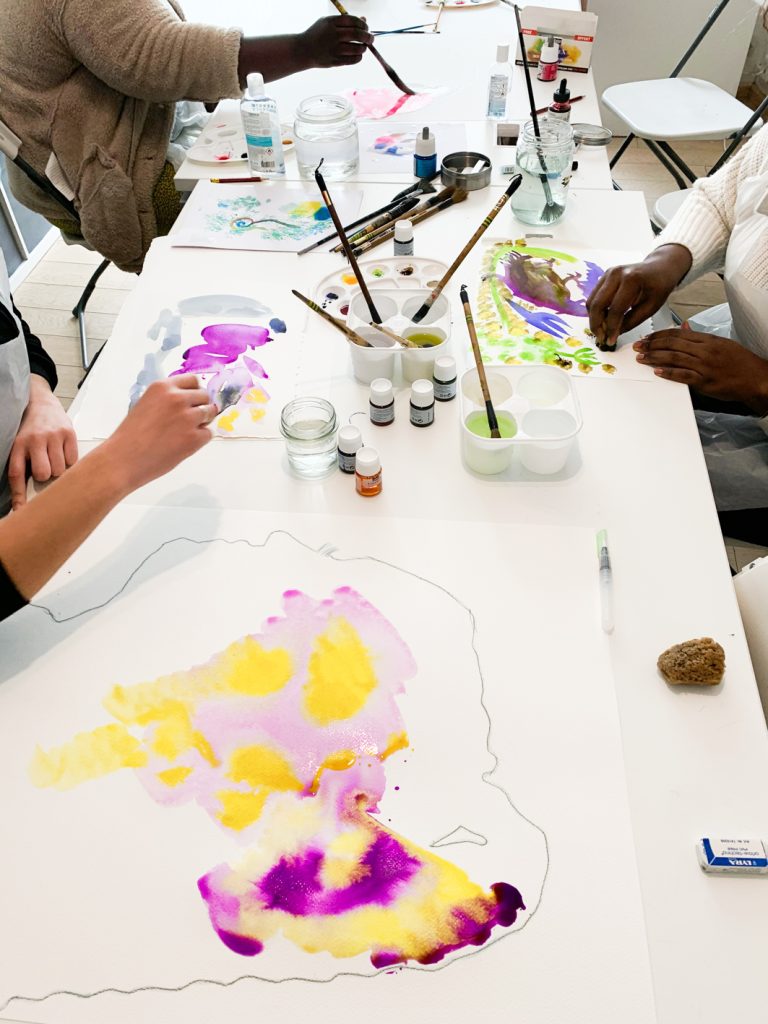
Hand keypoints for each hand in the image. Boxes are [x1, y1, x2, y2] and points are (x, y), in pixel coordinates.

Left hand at [8, 375, 77, 509]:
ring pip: (60, 469)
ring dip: (59, 469)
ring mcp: (53, 436)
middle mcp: (35, 439)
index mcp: (18, 445)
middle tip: (46, 469)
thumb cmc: (30, 429)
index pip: (16, 474)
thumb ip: (25, 465)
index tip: (21, 511)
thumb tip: (26, 499)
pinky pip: (73, 460)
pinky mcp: (68, 433)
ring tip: (55, 458)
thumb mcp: (21, 445)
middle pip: (44, 474)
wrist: (41, 402)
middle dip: (47, 477)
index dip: (18, 496)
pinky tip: (63, 452)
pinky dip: (70, 461)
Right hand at [101, 376, 215, 494]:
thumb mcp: (147, 404)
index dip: (194, 391)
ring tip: (185, 432)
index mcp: (163, 387)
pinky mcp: (194, 437)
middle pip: (204, 396)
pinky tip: (184, 444)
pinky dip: (200, 439)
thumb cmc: (131, 435)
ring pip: (210, 413)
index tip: (192, 400)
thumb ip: (167, 399)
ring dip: (203, 421)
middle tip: (189, 419)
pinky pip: (208, 433)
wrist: (124, 459)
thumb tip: (189, 401)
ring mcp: (188, 417)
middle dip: (201, 406)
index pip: (193, 380)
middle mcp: (177, 398)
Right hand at [298, 15, 372, 67]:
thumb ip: (346, 21)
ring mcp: (334, 49)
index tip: (366, 27)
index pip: (353, 20)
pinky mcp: (335, 61)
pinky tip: (358, 54)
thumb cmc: (318, 34)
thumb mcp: (328, 22)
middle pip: (357, 34)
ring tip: (363, 47)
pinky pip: (353, 60)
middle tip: (371, 38)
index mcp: (331, 22)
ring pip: (357, 48)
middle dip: (368, 36)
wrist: (304, 50)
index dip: (363, 24)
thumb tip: (364, 19)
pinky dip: (359, 57)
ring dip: (364, 48)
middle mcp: (333, 35)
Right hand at [586, 244, 692, 349]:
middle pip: (597, 304)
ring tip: (602, 330)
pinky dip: (596, 311)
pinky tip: (603, 319)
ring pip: (592, 301)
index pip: (615, 309)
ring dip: (594, 319)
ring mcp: (608, 273)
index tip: (611, 341)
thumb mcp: (651, 307)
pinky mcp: (604, 276)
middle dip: (596, 325)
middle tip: (601, 338)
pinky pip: (593, 297)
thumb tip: (613, 334)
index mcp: (632, 280)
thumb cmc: (659, 287)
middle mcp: (616, 274)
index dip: (611, 328)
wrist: (659, 267)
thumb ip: (631, 321)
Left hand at [634, 329, 767, 412]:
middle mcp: (705, 351)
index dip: (659, 335)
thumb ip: (700, 337)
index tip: (647, 337)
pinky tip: (657, 372)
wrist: (755, 378)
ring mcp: (705, 366)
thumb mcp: (721, 343)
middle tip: (638, 346)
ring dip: (655, 358)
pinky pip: (683, 376)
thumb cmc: (740, 362)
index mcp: (708, 340)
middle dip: (652, 345)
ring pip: (674, 358)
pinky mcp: (705, 381)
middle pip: (673, 344)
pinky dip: (669, 373)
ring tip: (642, 358)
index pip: (678, 334)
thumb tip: (685, 328)